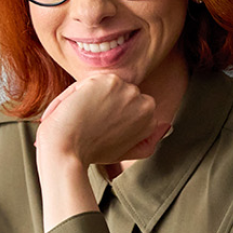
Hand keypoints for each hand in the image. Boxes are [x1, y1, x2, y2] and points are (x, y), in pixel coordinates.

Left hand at [36, 74, 167, 167]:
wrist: (67, 150)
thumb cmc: (91, 153)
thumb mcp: (125, 151)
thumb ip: (148, 141)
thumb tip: (166, 126)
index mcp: (150, 117)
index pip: (129, 104)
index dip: (111, 115)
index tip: (101, 129)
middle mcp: (145, 102)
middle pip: (119, 93)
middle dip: (104, 104)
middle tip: (91, 125)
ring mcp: (128, 90)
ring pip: (105, 85)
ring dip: (92, 97)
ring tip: (84, 118)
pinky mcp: (109, 80)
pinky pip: (92, 80)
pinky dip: (80, 91)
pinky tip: (78, 108)